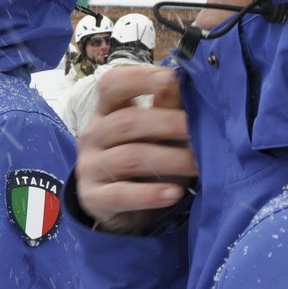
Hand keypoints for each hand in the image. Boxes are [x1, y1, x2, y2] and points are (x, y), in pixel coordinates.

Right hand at [74, 66, 196, 233]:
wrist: (123, 210)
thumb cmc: (145, 161)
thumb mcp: (156, 132)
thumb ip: (166, 107)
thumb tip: (180, 80)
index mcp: (107, 111)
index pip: (112, 85)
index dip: (139, 78)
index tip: (170, 79)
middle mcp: (93, 134)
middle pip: (125, 122)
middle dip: (166, 123)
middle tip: (197, 130)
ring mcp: (89, 166)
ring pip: (129, 158)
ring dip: (169, 160)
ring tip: (197, 166)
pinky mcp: (93, 198)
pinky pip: (121, 194)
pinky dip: (150, 194)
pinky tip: (174, 193)